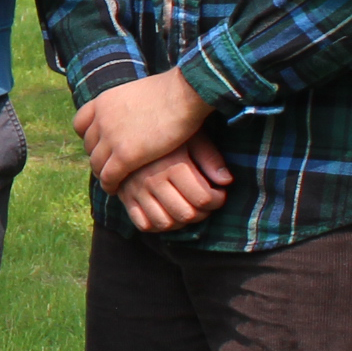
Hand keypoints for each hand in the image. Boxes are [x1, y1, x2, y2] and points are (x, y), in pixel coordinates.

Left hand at [74, 68, 211, 191]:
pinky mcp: (124, 156)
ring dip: (102, 174)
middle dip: (97, 156)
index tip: (98, 144)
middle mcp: (101, 119)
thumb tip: (135, 110)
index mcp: (103, 101)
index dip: (88, 136)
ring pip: (96, 164)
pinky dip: (109, 185)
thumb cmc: (173, 91)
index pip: (80, 124)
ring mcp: (111, 138)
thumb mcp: (139, 92)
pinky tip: (115, 189)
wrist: (184, 94)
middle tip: (108, 166)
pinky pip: (108, 176)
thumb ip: (129, 104)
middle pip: (89, 146)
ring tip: (111, 181)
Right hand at [115, 138, 232, 232]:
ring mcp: (135, 190)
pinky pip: (142, 224)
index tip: (219, 194)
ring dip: (182, 223)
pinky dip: (157, 226)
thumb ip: (210, 158)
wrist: (130, 125)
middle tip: (206, 204)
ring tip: (188, 210)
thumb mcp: (193, 138)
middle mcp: (152, 180)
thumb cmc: (168, 131)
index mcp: (173, 166)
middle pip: (186, 214)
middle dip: (203, 214)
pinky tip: (167, 214)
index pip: (203, 198)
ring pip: (164, 223)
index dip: (218, 200)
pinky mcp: (124, 197)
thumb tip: (226, 181)